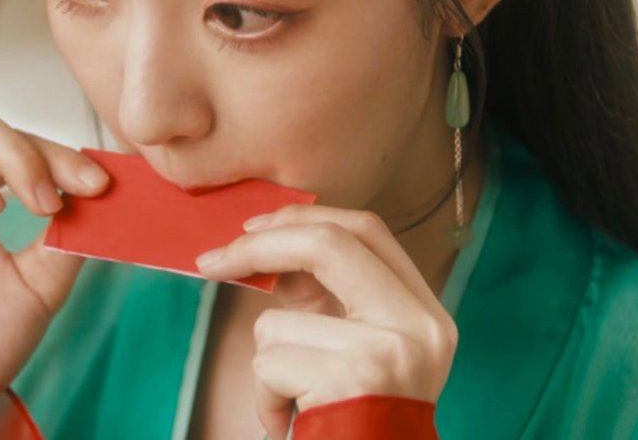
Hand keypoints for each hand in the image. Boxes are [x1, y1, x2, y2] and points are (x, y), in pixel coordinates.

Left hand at [193, 204, 457, 439]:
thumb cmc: (357, 423)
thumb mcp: (356, 352)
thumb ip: (325, 301)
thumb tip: (266, 251)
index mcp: (424, 313)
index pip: (369, 231)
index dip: (306, 218)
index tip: (255, 226)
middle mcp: (418, 326)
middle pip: (328, 244)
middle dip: (259, 248)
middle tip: (213, 261)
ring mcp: (388, 350)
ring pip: (279, 321)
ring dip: (268, 364)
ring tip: (295, 402)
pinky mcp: (350, 380)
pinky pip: (269, 366)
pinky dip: (266, 398)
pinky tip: (291, 423)